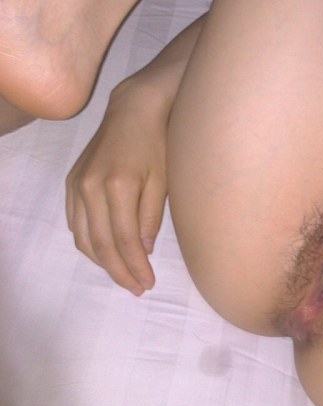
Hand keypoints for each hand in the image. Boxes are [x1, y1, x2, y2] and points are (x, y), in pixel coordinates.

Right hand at [66, 83, 167, 295]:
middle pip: (101, 244)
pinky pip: (75, 222)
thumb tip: (142, 251)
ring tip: (124, 276)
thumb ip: (150, 218)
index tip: (148, 284)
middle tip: (137, 288)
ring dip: (102, 262)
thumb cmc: (158, 145)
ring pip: (84, 237)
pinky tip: (105, 252)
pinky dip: (88, 242)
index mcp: (118, 187)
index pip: (125, 241)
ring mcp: (76, 185)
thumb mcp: (163, 182)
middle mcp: (91, 188)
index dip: (136, 267)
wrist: (134, 112)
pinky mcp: (71, 182)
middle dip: (120, 271)